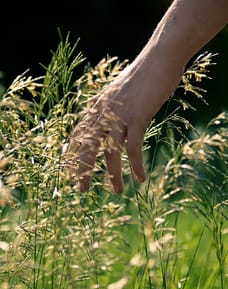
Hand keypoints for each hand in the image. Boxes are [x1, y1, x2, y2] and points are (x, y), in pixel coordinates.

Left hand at [65, 72, 146, 193]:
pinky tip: (141, 178)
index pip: (77, 135)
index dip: (71, 155)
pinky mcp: (137, 117)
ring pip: (110, 152)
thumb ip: (110, 108)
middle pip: (86, 147)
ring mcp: (119, 114)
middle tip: (82, 190)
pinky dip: (136, 166)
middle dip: (83, 170)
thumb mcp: (119, 93)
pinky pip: (133, 148)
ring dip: (113, 175)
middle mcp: (103, 111)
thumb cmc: (142, 76)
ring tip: (116, 192)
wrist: (160, 57)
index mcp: (96, 106)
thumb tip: (108, 125)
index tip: (69, 172)